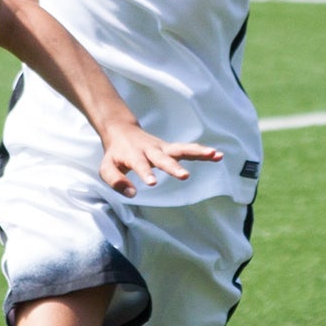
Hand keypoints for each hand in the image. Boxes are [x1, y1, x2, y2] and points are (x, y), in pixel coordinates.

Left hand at [98, 124, 221, 198]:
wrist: (121, 132)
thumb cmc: (114, 155)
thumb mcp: (106, 168)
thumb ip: (116, 181)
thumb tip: (132, 194)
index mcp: (133, 155)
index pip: (139, 164)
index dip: (145, 173)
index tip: (152, 183)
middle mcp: (150, 150)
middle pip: (163, 158)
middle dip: (173, 167)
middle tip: (185, 176)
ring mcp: (162, 148)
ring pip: (181, 149)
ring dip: (198, 152)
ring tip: (215, 155)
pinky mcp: (171, 148)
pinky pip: (188, 150)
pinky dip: (202, 152)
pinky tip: (218, 155)